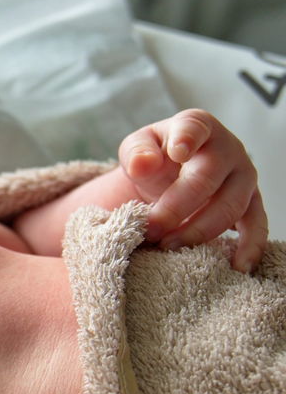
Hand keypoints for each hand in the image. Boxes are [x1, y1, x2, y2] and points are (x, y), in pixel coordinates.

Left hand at [119, 109, 266, 271]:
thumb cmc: (155, 157)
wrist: (173, 172)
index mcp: (197, 127)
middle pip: (206, 179)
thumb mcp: (138, 148)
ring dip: (197, 231)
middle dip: (175, 208)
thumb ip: (136, 153)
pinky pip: (256, 225)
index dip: (186, 139)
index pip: (193, 128)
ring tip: (167, 246)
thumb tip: (142, 164)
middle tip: (150, 229)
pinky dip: (249, 247)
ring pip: (229, 206)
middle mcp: (227, 148)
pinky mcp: (251, 203)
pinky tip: (237, 267)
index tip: (177, 153)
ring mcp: (243, 176)